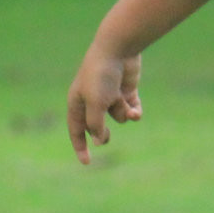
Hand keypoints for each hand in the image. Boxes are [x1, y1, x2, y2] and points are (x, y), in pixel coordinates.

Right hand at [67, 47, 142, 164]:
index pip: (76, 129)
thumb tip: (99, 142)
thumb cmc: (101, 76)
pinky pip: (131, 109)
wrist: (118, 49)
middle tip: (108, 139)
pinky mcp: (126, 91)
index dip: (80, 146)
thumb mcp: (96, 104)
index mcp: (77, 102)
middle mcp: (92, 100)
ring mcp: (110, 96)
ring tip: (124, 105)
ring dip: (122, 114)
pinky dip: (134, 112)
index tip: (87, 163)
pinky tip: (136, 112)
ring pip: (117, 117)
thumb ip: (96, 125)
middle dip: (104, 135)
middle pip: (97, 127)